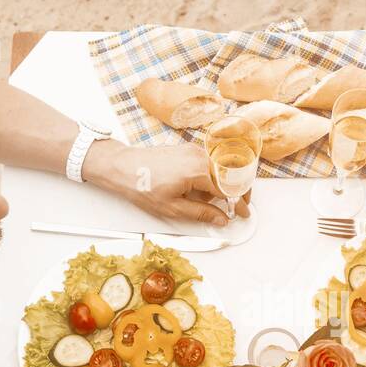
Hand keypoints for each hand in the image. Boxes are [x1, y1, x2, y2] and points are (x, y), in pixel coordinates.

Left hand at [84, 140, 249, 225]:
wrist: (123, 167)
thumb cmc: (142, 185)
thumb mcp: (173, 208)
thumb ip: (201, 213)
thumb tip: (221, 218)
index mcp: (198, 171)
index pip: (229, 189)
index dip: (239, 204)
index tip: (243, 213)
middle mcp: (200, 156)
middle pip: (232, 173)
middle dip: (239, 190)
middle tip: (238, 206)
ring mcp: (194, 149)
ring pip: (223, 166)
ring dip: (226, 183)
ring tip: (217, 200)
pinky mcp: (189, 148)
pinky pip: (210, 160)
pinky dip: (214, 174)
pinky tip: (205, 188)